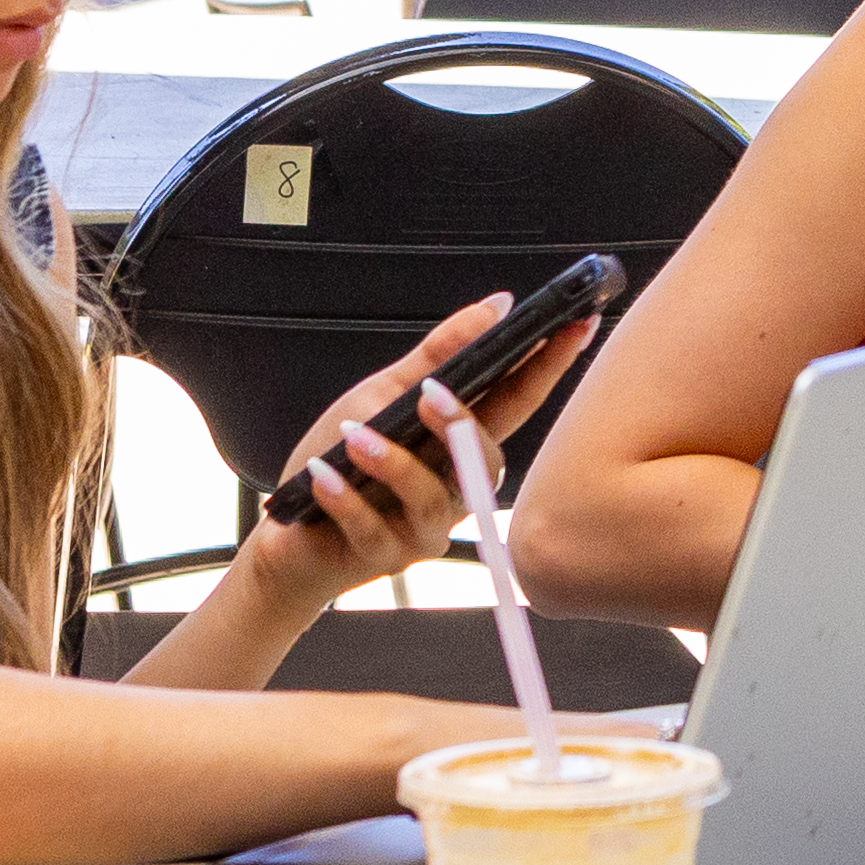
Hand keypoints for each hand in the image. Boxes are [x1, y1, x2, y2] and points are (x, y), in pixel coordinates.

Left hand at [239, 294, 604, 611]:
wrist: (290, 532)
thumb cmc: (342, 461)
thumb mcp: (382, 394)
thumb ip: (438, 355)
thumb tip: (497, 305)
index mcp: (461, 445)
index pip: (517, 401)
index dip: (549, 365)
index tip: (574, 325)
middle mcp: (456, 490)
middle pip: (487, 461)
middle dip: (463, 426)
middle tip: (431, 394)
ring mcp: (425, 529)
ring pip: (432, 501)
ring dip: (394, 465)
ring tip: (355, 436)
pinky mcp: (385, 558)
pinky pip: (374, 531)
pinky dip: (347, 500)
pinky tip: (324, 475)